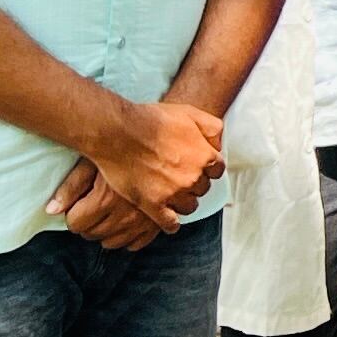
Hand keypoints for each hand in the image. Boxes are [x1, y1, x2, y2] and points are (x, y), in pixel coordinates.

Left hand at [48, 158, 173, 249]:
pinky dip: (128, 237)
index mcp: (105, 200)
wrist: (160, 145)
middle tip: (91, 206)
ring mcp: (143, 221)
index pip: (75, 224)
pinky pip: (137, 243)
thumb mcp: (91, 162)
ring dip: (105, 231)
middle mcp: (124, 215)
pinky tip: (126, 222)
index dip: (73, 214)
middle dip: (87, 223)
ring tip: (107, 213)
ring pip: (113, 242)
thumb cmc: (122, 149)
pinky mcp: (158, 223)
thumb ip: (70, 187)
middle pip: (92, 234)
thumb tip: (50, 211)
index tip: (78, 204)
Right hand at [73, 98, 226, 239]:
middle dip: (193, 182)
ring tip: (171, 193)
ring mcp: (174, 193)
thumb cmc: (150, 120)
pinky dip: (170, 223)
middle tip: (178, 175)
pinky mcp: (153, 205)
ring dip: (183, 201)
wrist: (118, 132)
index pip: (217, 170)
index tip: (197, 166)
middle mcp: (192, 177)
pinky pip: (170, 223)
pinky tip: (166, 217)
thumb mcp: (189, 113)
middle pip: (202, 188)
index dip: (206, 167)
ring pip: (189, 207)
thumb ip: (211, 127)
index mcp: (204, 156)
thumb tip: (218, 143)